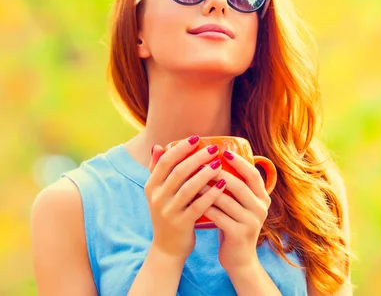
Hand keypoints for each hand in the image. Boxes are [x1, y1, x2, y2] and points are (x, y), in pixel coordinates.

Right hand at [145, 136, 224, 261]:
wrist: (167, 248)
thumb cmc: (169, 213)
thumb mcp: (158, 193)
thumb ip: (157, 170)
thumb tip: (157, 146)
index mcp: (151, 187)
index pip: (164, 162)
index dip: (180, 149)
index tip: (196, 138)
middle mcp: (157, 198)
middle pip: (178, 172)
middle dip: (197, 158)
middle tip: (214, 149)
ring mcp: (168, 212)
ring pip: (188, 188)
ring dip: (205, 174)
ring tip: (219, 164)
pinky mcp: (181, 224)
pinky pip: (197, 206)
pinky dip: (211, 194)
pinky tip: (223, 185)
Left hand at [202, 149, 271, 271]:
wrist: (239, 260)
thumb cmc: (235, 225)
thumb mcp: (242, 206)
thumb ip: (237, 188)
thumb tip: (220, 160)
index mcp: (263, 198)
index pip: (253, 175)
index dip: (240, 162)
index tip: (223, 152)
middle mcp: (261, 208)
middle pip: (240, 186)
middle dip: (220, 173)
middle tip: (203, 163)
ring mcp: (251, 222)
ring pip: (227, 200)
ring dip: (208, 189)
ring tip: (193, 179)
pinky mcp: (239, 234)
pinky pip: (219, 216)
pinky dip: (205, 206)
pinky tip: (193, 200)